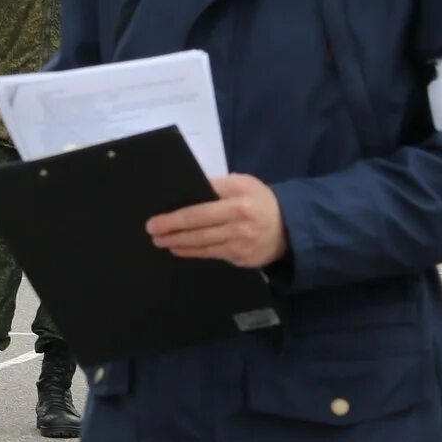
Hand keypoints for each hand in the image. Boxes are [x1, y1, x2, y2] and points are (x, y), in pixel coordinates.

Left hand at [149, 174, 287, 268]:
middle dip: (171, 230)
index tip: (157, 218)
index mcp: (238, 200)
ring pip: (202, 244)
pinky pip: (211, 255)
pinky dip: (193, 252)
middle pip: (198, 227)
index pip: (201, 207)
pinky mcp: (240, 258)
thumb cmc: (259, 200)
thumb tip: (189, 189)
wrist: (289, 227)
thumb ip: (218, 185)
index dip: (176, 215)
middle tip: (152, 231)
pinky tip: (179, 249)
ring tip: (161, 241)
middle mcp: (238, 222)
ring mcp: (240, 242)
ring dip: (178, 243)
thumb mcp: (244, 183)